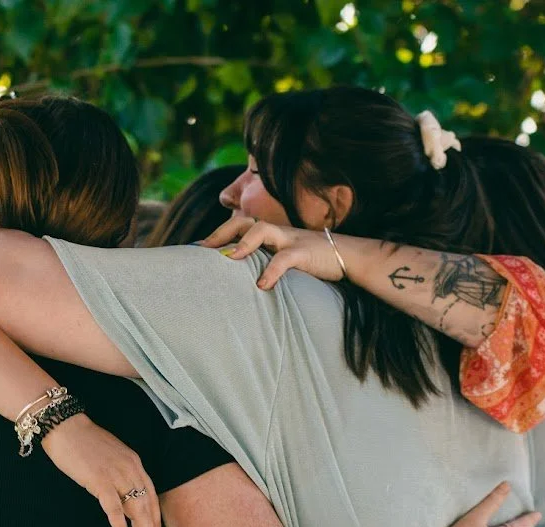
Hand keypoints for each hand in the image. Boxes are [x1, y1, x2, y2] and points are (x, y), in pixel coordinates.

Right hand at [40, 413, 163, 526]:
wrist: (65, 427)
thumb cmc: (83, 442)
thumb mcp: (111, 457)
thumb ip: (120, 475)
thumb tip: (123, 497)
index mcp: (135, 463)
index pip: (152, 496)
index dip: (155, 519)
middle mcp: (131, 469)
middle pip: (148, 506)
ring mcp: (117, 475)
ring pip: (136, 510)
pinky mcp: (100, 481)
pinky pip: (114, 509)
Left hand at [200, 217, 346, 289]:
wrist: (349, 257)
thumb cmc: (312, 262)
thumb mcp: (284, 260)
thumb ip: (264, 264)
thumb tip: (242, 282)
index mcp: (271, 235)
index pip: (239, 227)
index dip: (217, 235)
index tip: (196, 249)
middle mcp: (277, 233)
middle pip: (245, 222)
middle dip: (221, 233)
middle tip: (203, 250)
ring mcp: (291, 240)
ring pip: (263, 230)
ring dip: (244, 243)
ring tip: (229, 258)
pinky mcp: (305, 252)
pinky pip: (285, 258)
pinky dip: (272, 271)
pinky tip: (262, 286)